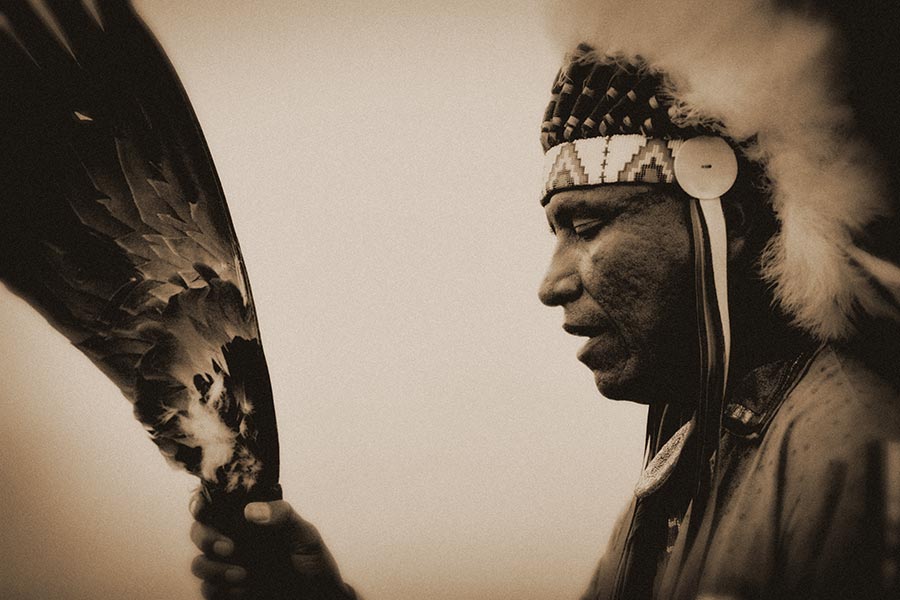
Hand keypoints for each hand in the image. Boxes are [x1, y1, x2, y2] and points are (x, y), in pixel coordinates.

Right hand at [189, 492, 356, 598]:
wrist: (318, 599)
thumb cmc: (313, 563)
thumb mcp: (305, 535)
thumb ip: (282, 515)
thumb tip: (250, 510)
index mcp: (250, 521)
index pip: (216, 505)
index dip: (202, 503)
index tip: (203, 509)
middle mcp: (234, 541)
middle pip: (199, 531)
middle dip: (206, 537)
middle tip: (229, 547)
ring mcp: (228, 568)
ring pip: (199, 563)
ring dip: (214, 569)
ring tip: (243, 574)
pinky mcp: (227, 592)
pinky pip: (208, 591)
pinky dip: (223, 590)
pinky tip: (247, 590)